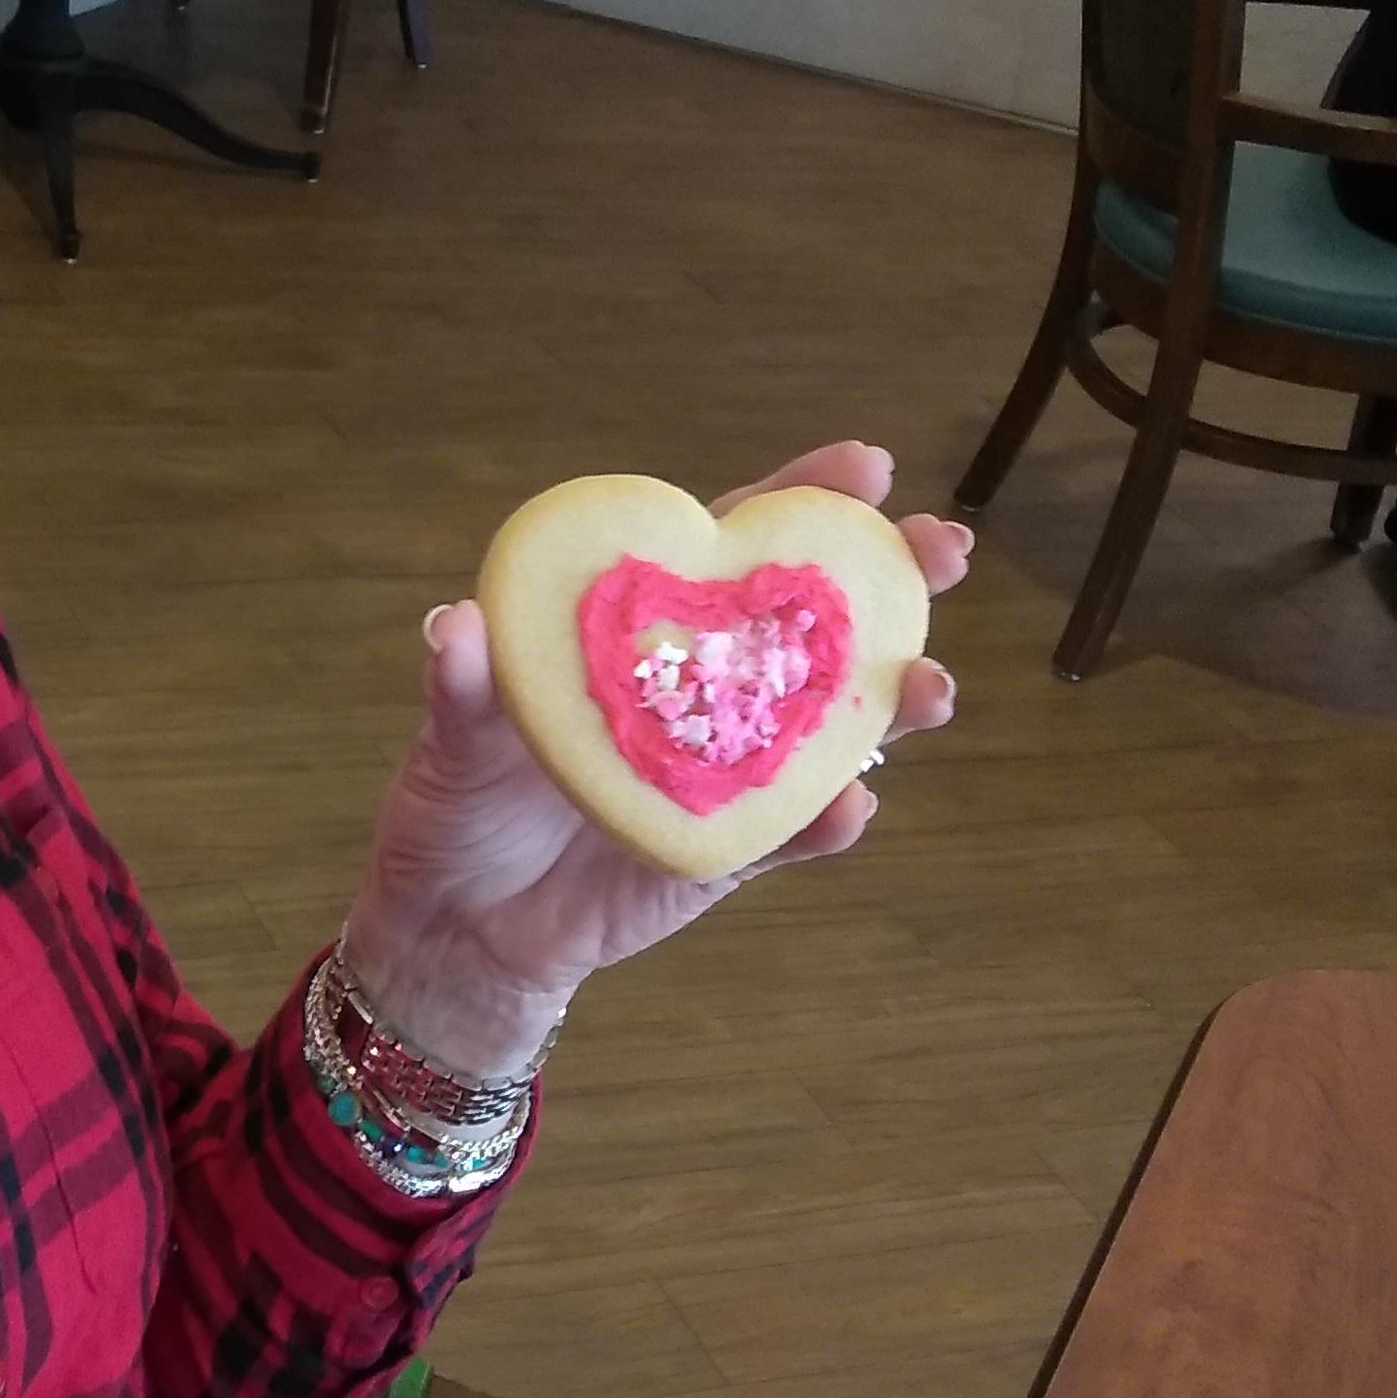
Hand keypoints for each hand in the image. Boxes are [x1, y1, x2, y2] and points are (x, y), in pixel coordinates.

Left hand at [340, 442, 968, 1080]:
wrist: (460, 930)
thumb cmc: (460, 805)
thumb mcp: (453, 739)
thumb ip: (466, 687)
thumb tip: (458, 628)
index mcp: (649, 631)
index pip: (733, 549)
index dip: (802, 502)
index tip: (868, 467)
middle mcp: (706, 690)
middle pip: (812, 626)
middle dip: (890, 585)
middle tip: (943, 552)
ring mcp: (729, 771)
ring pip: (831, 727)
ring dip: (890, 704)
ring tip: (930, 690)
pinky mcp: (730, 855)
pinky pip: (792, 838)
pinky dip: (825, 825)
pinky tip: (854, 808)